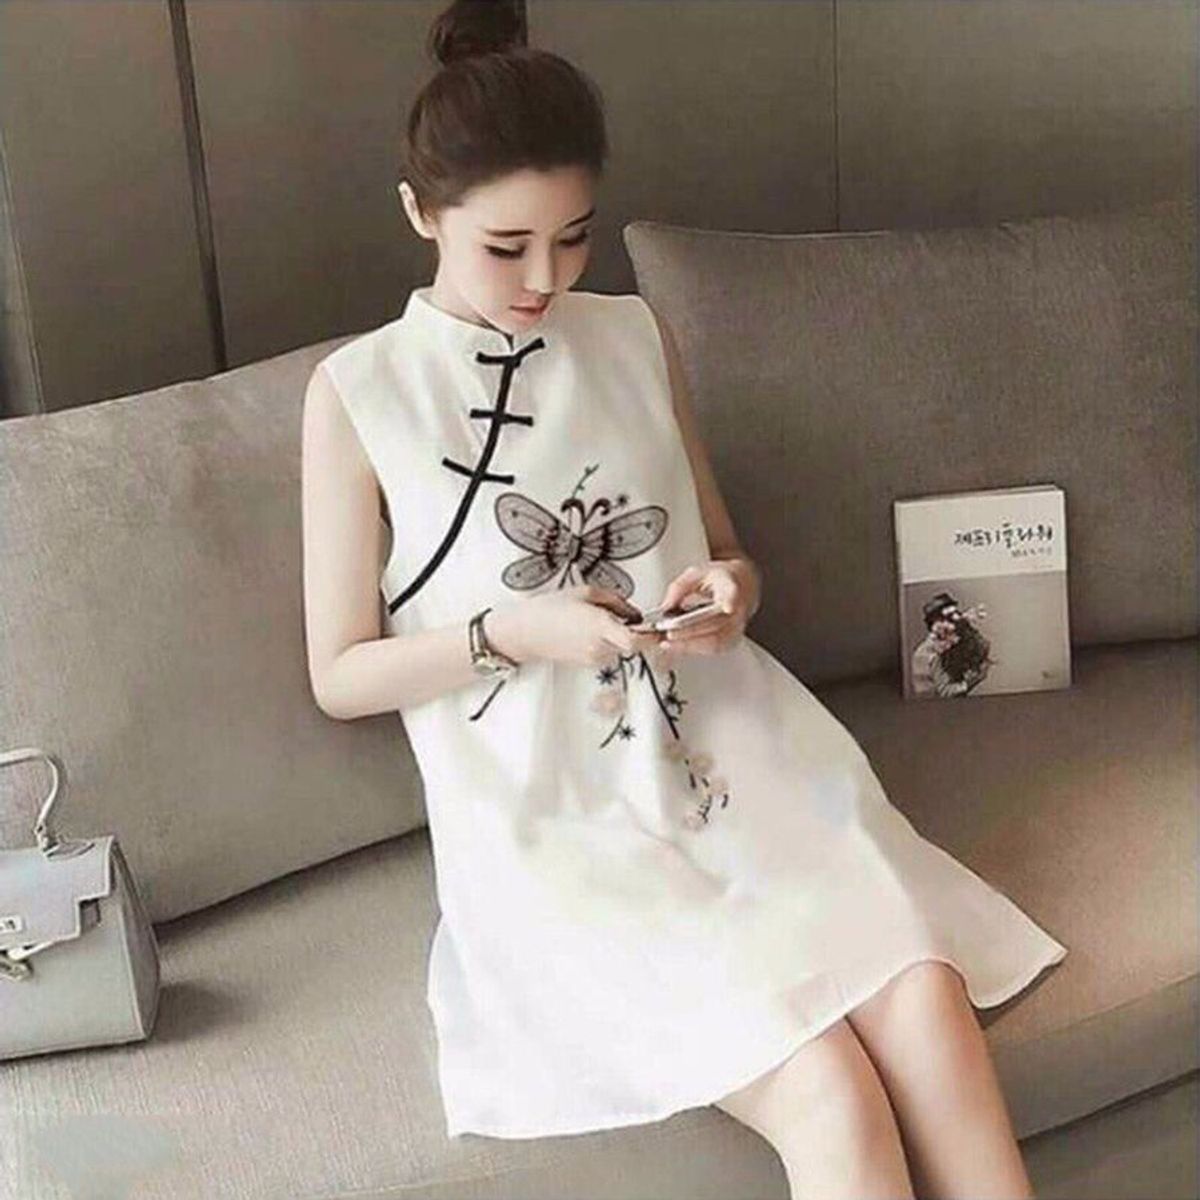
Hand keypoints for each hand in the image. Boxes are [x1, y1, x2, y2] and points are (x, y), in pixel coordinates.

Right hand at [487, 585, 664, 668]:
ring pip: (621, 648)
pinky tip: (591, 629)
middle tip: (629, 616)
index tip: (657, 625)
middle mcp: (599, 646)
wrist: (525, 631)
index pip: (637, 640)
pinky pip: (609, 652)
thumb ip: (617, 602)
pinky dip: (608, 641)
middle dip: (637, 631)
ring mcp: (594, 658)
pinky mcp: (589, 663)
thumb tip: (635, 613)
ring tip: (600, 619)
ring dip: (620, 636)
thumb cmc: (550, 609)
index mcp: (599, 625)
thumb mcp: (586, 592)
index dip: (651, 635)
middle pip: (633, 645)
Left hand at [652, 557, 759, 658]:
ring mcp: (737, 626)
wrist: (743, 586)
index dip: (731, 601)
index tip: (728, 607)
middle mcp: (738, 608)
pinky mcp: (732, 639)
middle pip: (718, 624)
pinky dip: (694, 649)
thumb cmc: (720, 579)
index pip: (733, 594)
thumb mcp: (697, 572)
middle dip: (692, 631)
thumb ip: (680, 587)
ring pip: (717, 641)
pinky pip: (714, 648)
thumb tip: (666, 606)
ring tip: (669, 644)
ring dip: (691, 645)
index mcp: (730, 586)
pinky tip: (678, 646)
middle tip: (670, 633)